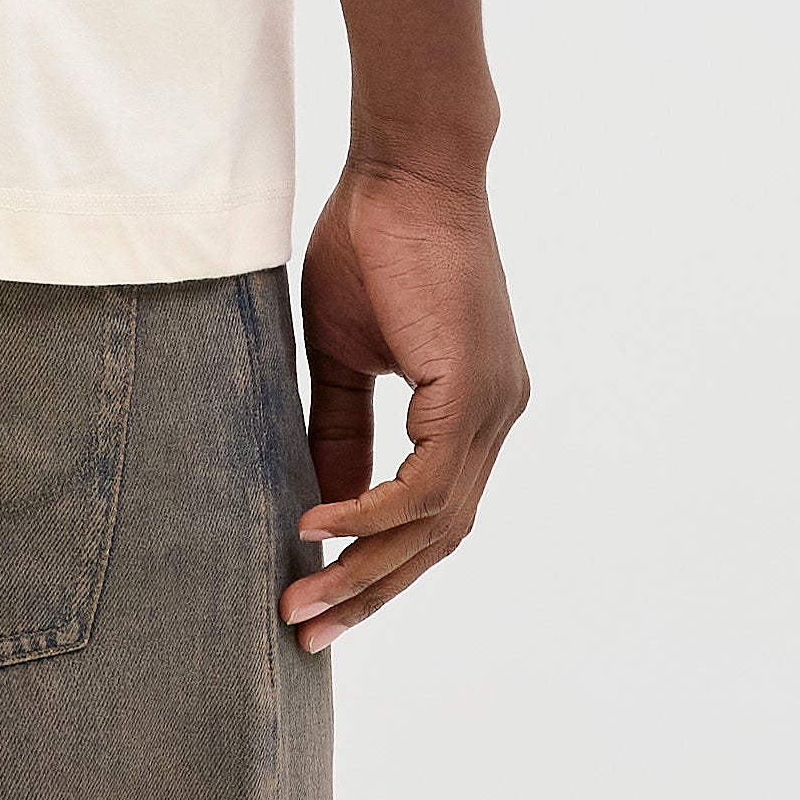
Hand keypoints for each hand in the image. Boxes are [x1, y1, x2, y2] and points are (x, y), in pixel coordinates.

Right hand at [286, 158, 530, 646]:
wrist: (406, 166)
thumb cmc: (374, 242)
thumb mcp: (345, 355)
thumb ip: (337, 429)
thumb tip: (318, 506)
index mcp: (473, 411)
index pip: (435, 516)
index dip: (379, 565)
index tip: (321, 601)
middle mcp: (497, 416)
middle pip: (441, 538)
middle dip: (372, 592)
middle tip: (308, 633)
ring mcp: (493, 405)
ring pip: (436, 523)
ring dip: (366, 569)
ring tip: (302, 600)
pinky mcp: (473, 388)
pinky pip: (425, 482)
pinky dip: (371, 513)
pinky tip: (318, 527)